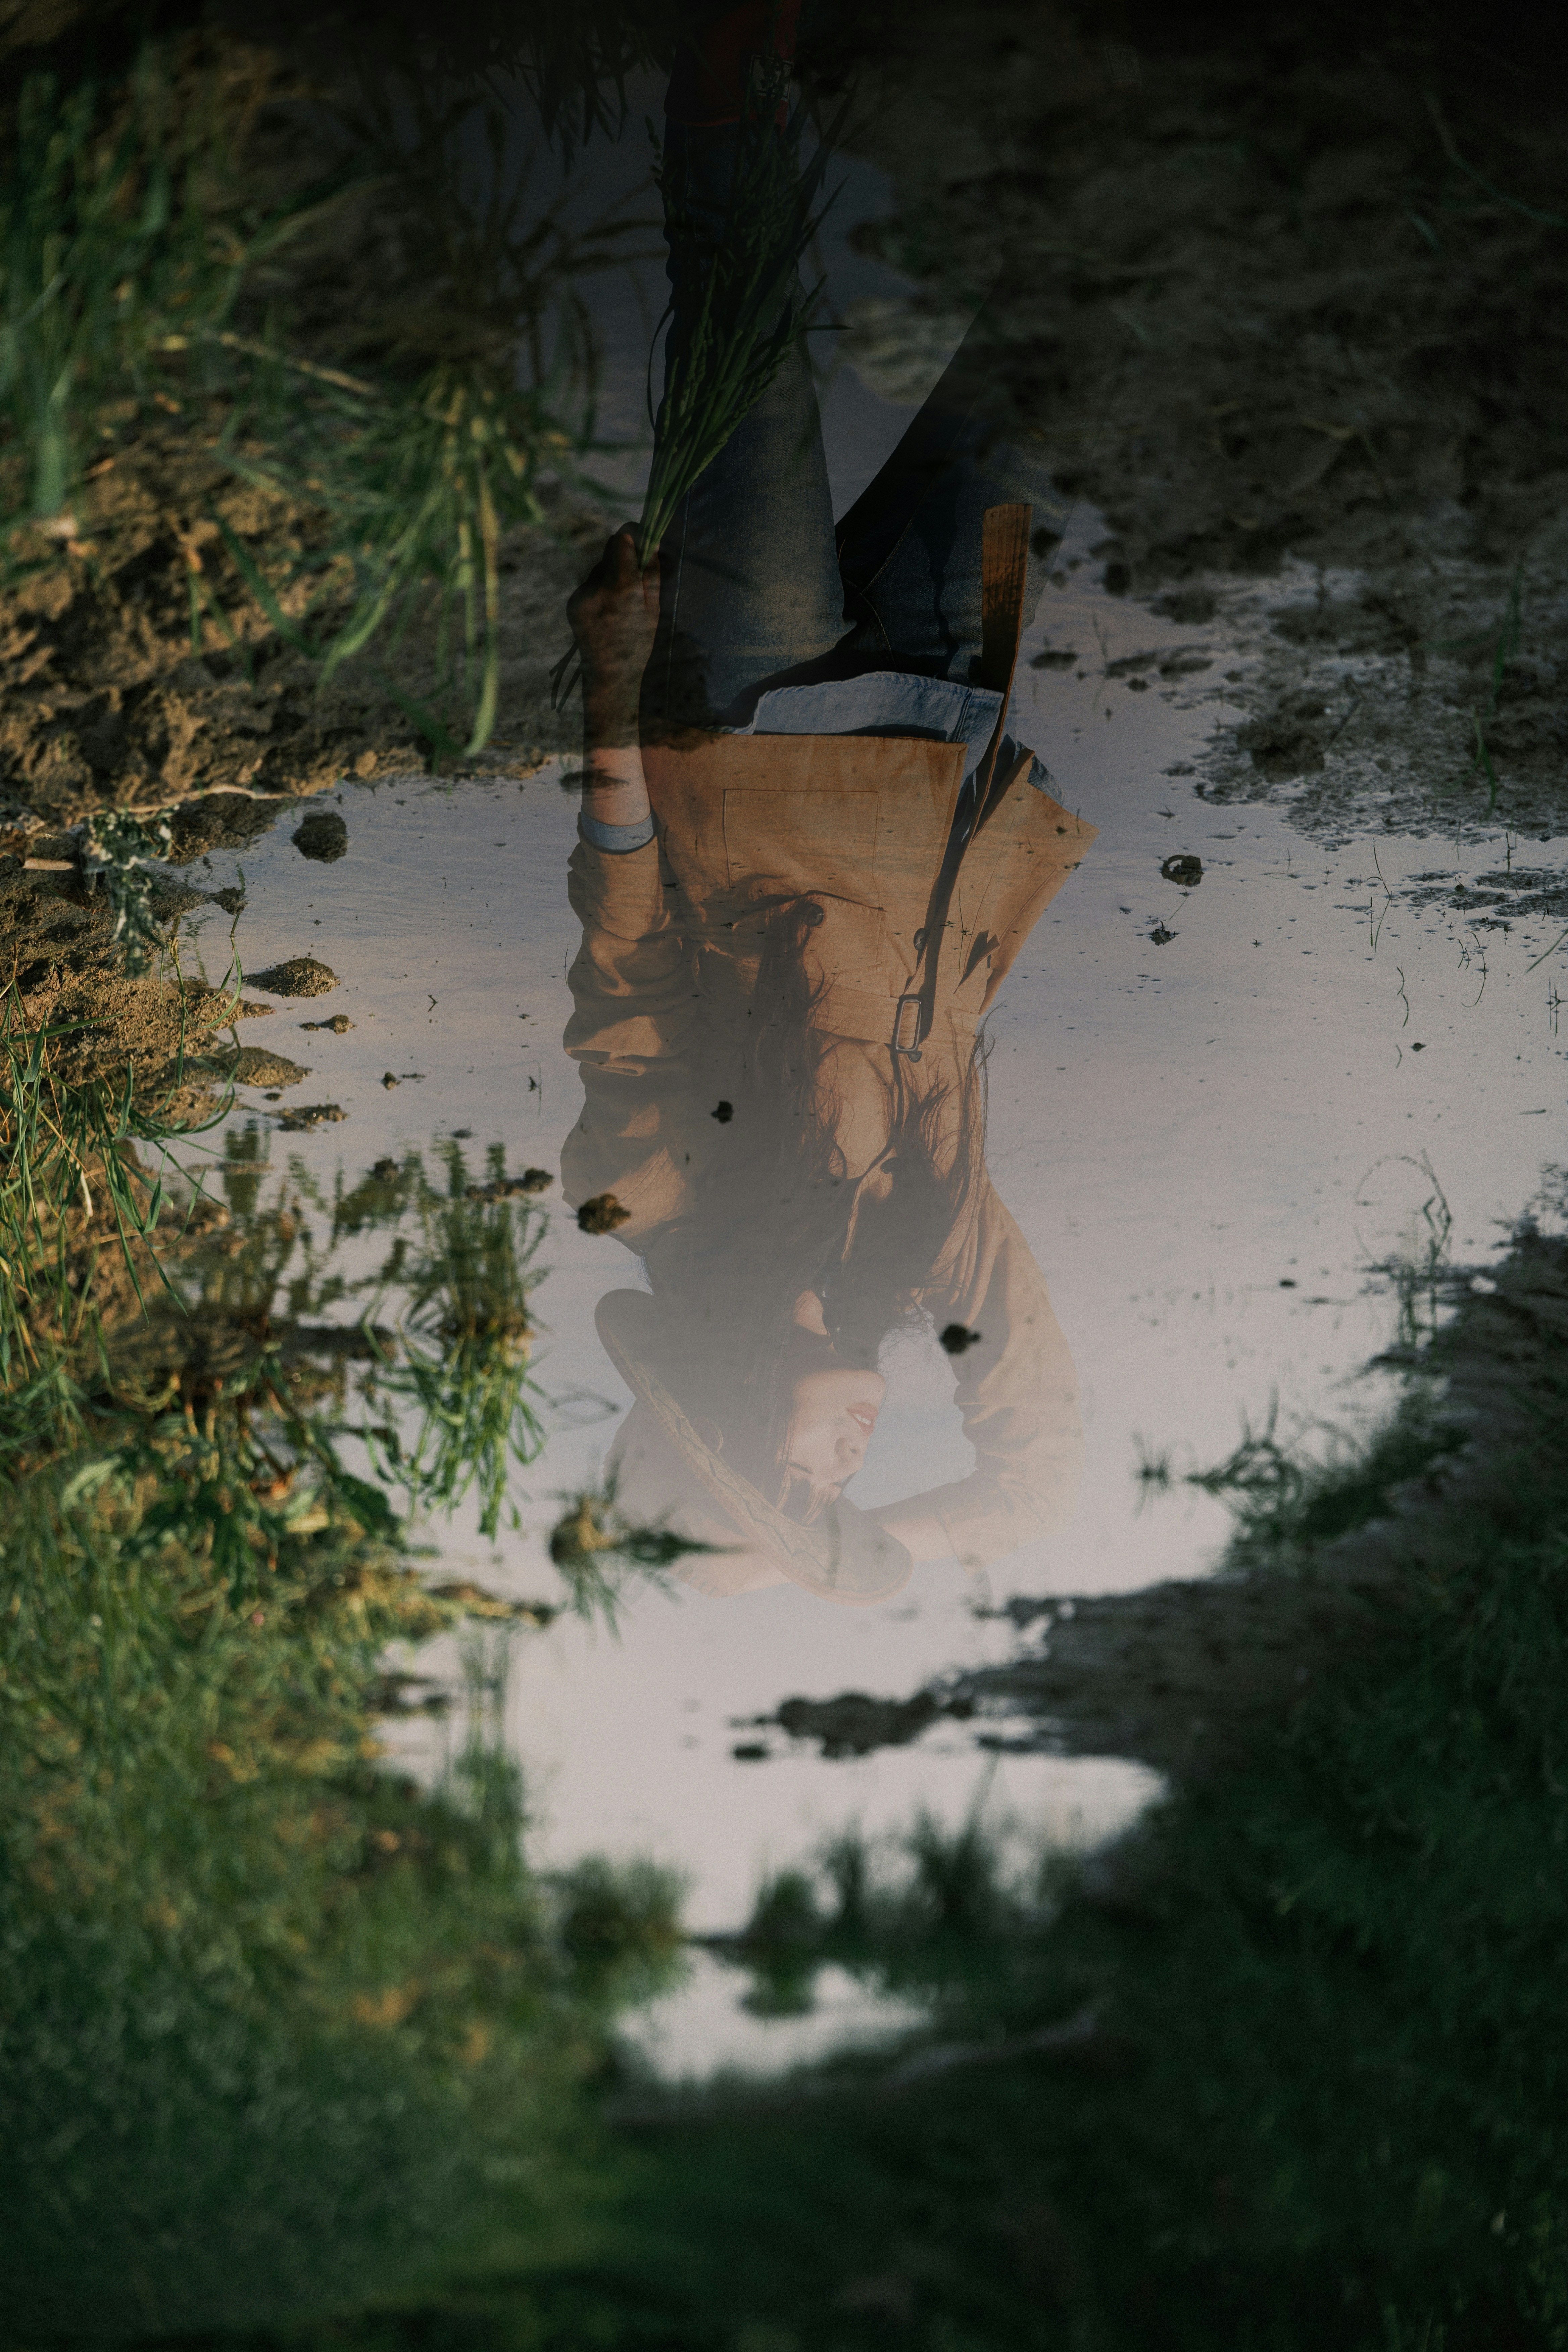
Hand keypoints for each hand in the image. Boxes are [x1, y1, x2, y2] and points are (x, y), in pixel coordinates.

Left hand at [567, 525, 659, 738]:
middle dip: (624, 555)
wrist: (608, 677)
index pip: (621, 541)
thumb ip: (651, 572)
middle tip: (638, 572)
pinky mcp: (572, 602)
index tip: (641, 535)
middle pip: (609, 552)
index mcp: (620, 590)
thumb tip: (651, 540)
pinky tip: (608, 611)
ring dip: (612, 575)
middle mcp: (596, 589)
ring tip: (622, 603)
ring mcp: (581, 596)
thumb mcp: (654, 608)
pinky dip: (601, 590)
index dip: (633, 534)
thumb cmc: (638, 644)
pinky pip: (590, 584)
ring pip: (599, 568)